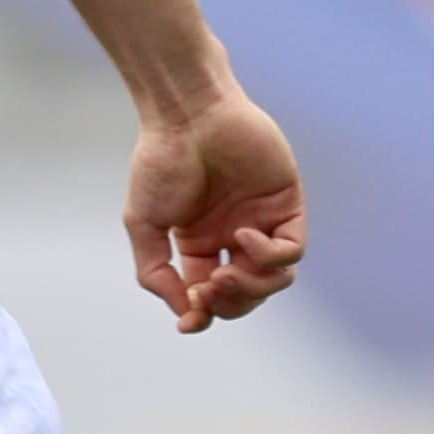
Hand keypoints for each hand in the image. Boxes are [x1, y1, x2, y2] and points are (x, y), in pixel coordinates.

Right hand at [127, 88, 305, 330]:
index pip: (209, 296)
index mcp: (200, 243)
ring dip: (250, 289)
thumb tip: (183, 310)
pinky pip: (291, 251)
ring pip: (274, 280)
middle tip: (209, 289)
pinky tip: (243, 238)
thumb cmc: (162, 160)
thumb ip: (155, 270)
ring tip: (226, 274)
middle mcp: (233, 236)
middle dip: (229, 304)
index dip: (202, 315)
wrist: (187, 114)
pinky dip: (269, 256)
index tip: (189, 320)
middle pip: (245, 295)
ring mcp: (262, 221)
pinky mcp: (286, 205)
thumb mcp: (142, 223)